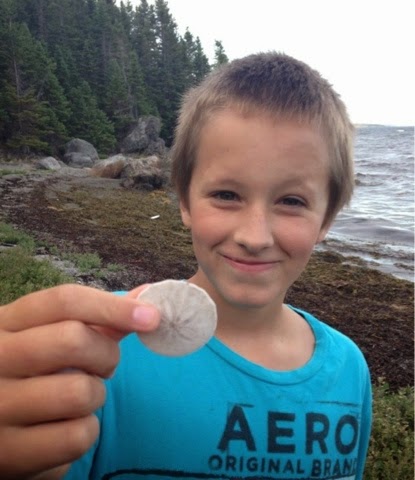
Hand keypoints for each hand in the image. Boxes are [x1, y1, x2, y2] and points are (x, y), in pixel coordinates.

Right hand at [0, 284, 159, 478]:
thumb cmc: (34, 374)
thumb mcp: (51, 339)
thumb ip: (99, 319)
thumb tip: (147, 296)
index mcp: (5, 323)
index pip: (64, 301)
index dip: (114, 306)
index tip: (152, 317)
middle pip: (74, 340)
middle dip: (106, 355)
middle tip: (103, 366)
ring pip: (80, 392)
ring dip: (95, 396)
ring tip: (78, 398)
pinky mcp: (7, 452)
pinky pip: (77, 436)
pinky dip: (86, 431)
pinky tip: (65, 427)